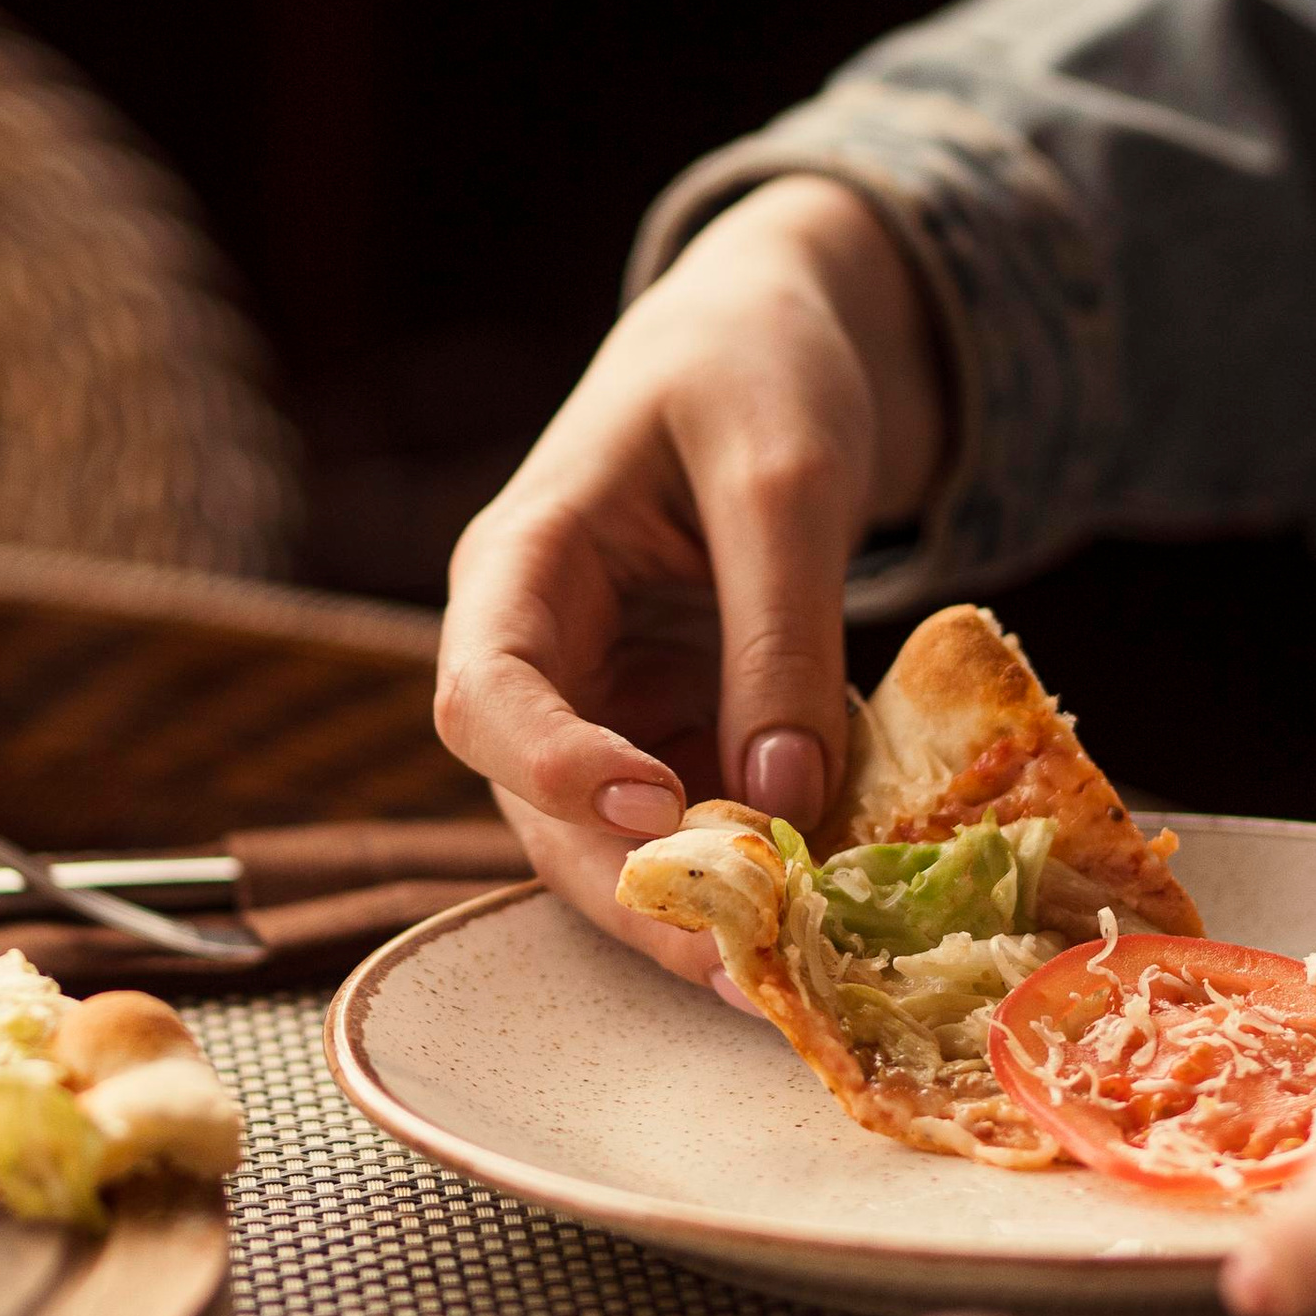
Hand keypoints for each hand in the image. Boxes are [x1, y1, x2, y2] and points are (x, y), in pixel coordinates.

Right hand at [434, 176, 941, 985]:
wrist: (776, 338)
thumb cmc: (758, 371)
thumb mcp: (786, 477)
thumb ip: (781, 631)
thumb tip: (784, 797)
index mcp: (520, 567)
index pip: (487, 698)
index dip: (557, 771)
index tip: (657, 808)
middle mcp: (538, 657)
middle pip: (544, 811)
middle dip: (641, 894)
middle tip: (746, 972)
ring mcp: (600, 708)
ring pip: (615, 845)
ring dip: (699, 912)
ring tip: (795, 977)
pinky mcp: (668, 735)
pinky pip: (693, 827)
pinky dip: (754, 877)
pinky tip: (828, 919)